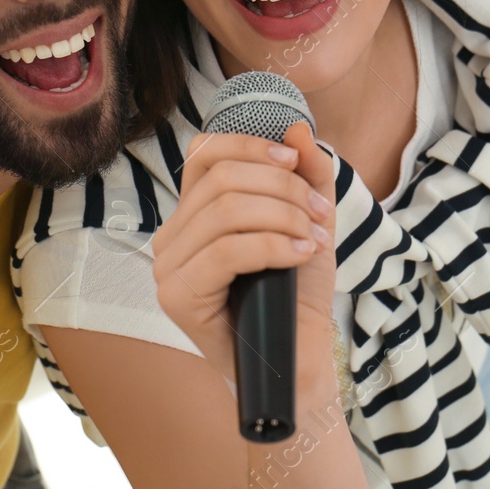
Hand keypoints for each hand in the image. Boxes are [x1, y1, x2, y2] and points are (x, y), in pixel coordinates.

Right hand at [154, 124, 338, 397]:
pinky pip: (227, 251)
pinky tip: (302, 253)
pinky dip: (274, 245)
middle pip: (223, 179)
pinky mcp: (178, 297)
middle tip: (321, 212)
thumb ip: (307, 174)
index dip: (250, 146)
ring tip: (316, 236)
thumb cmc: (297, 294)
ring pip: (226, 211)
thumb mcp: (309, 221)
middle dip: (283, 187)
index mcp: (193, 214)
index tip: (294, 161)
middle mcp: (171, 236)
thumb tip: (297, 129)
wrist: (297, 360)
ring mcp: (168, 268)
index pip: (204, 153)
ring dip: (284, 216)